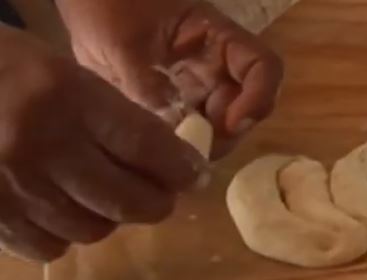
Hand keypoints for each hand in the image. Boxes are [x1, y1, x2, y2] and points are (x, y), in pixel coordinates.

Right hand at [0, 26, 205, 261]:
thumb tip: (171, 162)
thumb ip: (115, 117)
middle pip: (128, 201)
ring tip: (102, 197)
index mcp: (68, 98)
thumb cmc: (5, 72)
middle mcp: (43, 146)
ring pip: (94, 229)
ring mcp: (13, 187)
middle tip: (159, 196)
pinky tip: (60, 209)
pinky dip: (65, 234)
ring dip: (109, 218)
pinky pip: (51, 247)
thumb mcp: (64, 74)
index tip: (191, 175)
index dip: (181, 169)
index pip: (147, 147)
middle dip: (156, 203)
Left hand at [58, 0, 284, 158]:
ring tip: (169, 154)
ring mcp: (199, 90)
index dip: (259, 98)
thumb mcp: (122, 43)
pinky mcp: (178, 109)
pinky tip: (158, 155)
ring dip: (204, 147)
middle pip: (247, 108)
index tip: (231, 125)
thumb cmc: (107, 7)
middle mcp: (217, 68)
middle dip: (226, 134)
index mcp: (216, 39)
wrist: (81, 6)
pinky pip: (192, 135)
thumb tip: (172, 130)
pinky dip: (182, 149)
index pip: (263, 68)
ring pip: (222, 128)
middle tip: (191, 152)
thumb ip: (146, 85)